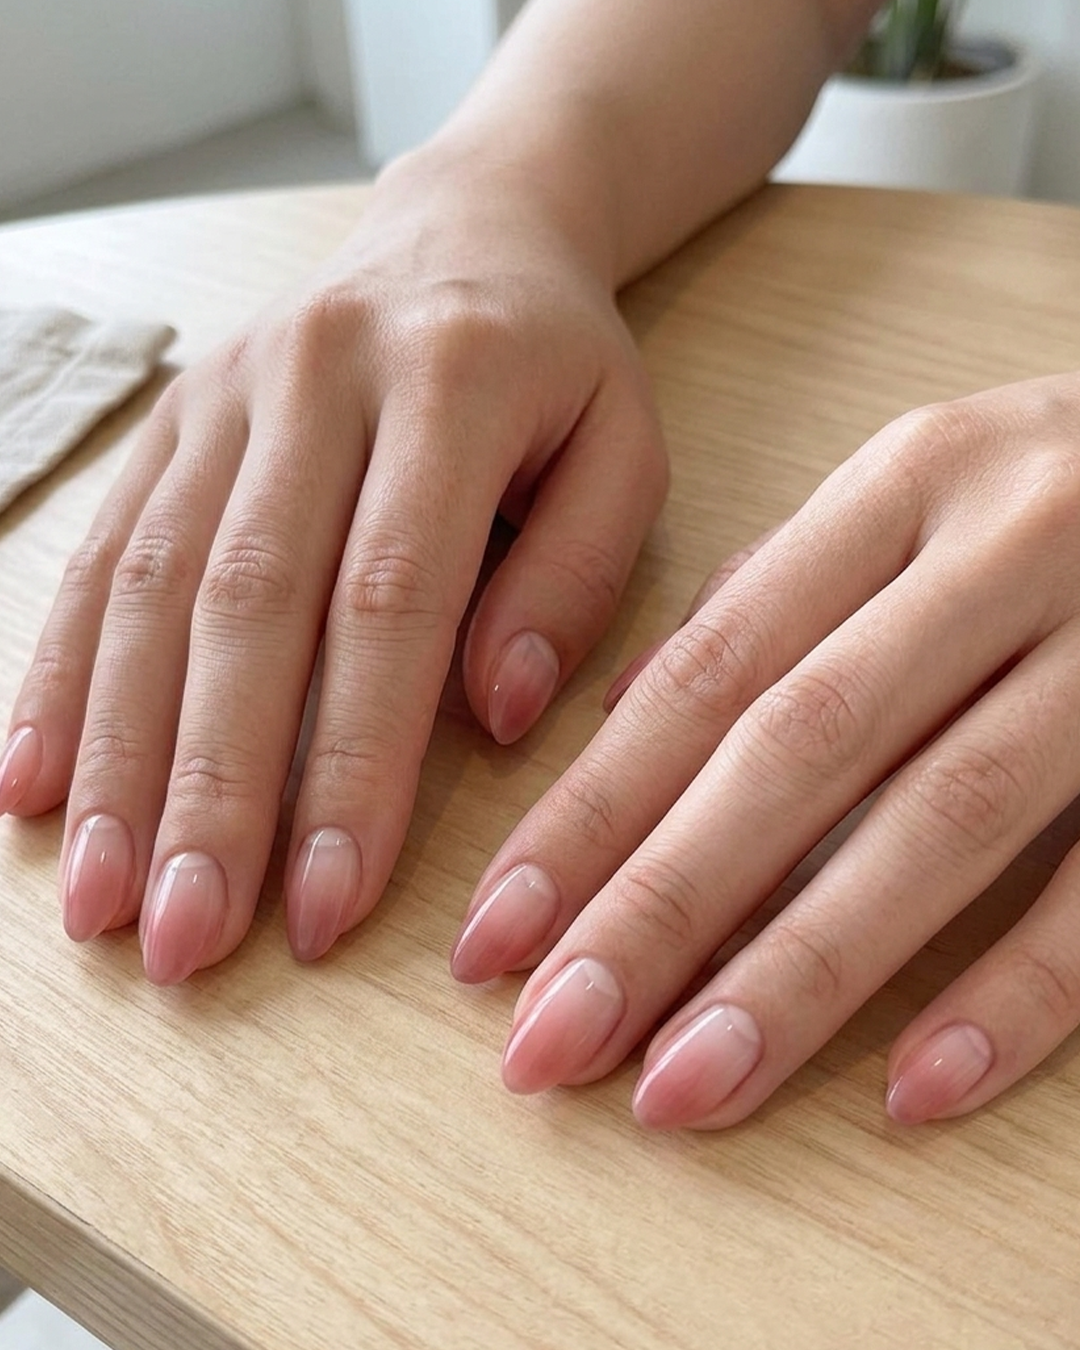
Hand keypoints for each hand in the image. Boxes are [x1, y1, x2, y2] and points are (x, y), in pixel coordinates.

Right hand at [0, 147, 666, 982]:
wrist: (466, 229)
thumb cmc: (560, 368)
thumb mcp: (623, 451)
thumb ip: (574, 576)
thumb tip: (498, 713)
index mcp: (450, 386)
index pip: (389, 602)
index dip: (352, 765)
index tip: (330, 908)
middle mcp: (313, 379)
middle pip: (246, 605)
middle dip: (210, 788)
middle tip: (184, 940)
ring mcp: (221, 393)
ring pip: (151, 586)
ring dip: (118, 754)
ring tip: (101, 898)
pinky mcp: (169, 418)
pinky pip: (102, 547)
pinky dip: (60, 673)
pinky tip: (31, 783)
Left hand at [451, 373, 1079, 1127]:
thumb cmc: (1062, 485)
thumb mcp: (919, 490)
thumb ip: (780, 597)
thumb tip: (625, 721)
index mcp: (905, 483)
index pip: (711, 671)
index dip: (591, 809)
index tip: (494, 934)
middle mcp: (1007, 548)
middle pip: (798, 747)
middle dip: (660, 907)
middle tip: (551, 1040)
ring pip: (941, 819)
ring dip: (802, 971)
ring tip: (686, 1089)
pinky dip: (1016, 989)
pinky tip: (914, 1089)